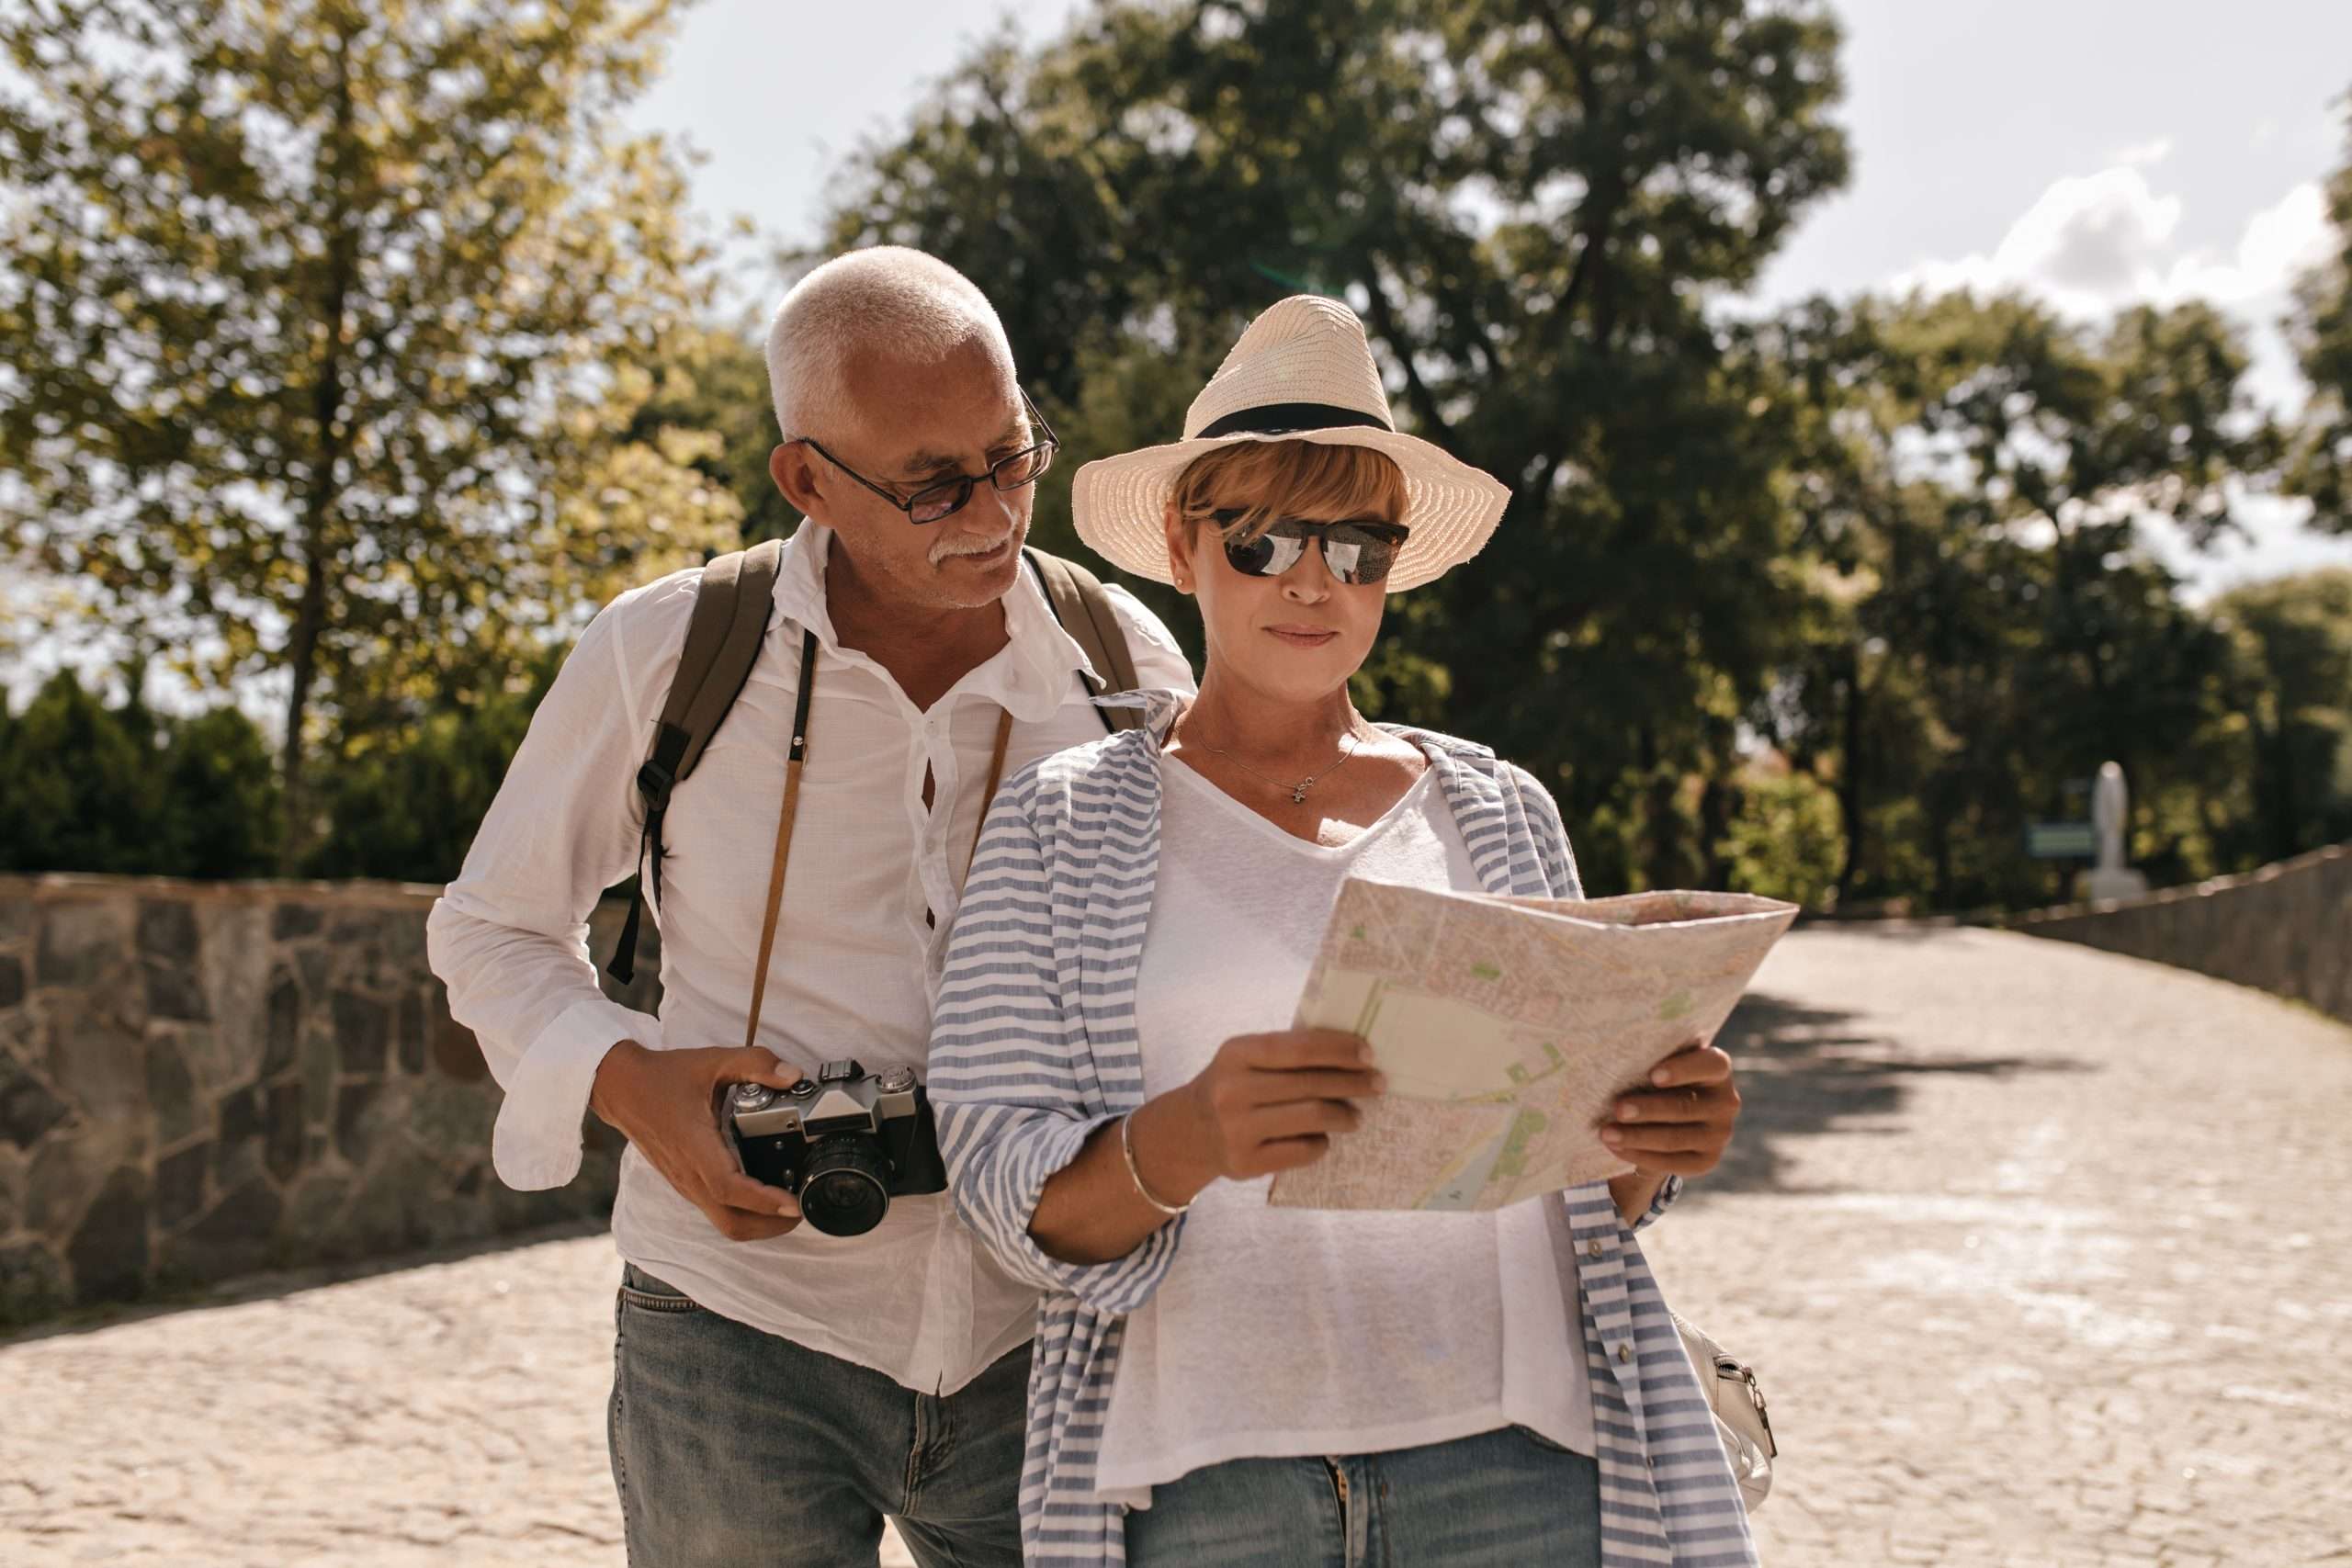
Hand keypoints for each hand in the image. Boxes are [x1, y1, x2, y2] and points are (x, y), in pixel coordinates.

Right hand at [590, 1041, 805, 1239]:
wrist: (620, 1088)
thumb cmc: (664, 1077)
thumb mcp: (713, 1061)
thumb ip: (755, 1064)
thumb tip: (793, 1075)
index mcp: (695, 1147)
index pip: (730, 1189)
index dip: (764, 1202)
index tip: (794, 1204)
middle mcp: (689, 1174)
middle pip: (731, 1222)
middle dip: (770, 1226)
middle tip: (802, 1209)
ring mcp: (685, 1183)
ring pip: (724, 1221)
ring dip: (758, 1223)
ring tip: (789, 1206)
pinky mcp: (684, 1183)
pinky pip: (716, 1210)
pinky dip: (743, 1212)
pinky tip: (763, 1195)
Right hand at [1169, 1028, 1384, 1189]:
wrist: (1190, 1132)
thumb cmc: (1234, 1086)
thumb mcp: (1246, 1059)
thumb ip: (1286, 1053)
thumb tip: (1351, 1053)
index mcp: (1236, 1053)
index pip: (1298, 1048)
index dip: (1338, 1049)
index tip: (1369, 1053)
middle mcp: (1232, 1090)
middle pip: (1310, 1084)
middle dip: (1353, 1082)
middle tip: (1378, 1084)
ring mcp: (1237, 1129)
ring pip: (1312, 1118)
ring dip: (1345, 1115)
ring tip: (1357, 1116)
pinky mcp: (1245, 1162)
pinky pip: (1302, 1150)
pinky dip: (1322, 1143)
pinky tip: (1325, 1138)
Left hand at [1601, 1040, 1740, 1177]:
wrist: (1666, 1115)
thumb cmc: (1657, 1077)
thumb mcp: (1660, 1062)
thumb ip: (1651, 1059)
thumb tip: (1614, 1061)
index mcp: (1717, 1069)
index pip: (1711, 1065)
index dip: (1682, 1070)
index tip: (1653, 1075)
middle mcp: (1726, 1102)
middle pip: (1684, 1107)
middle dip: (1647, 1109)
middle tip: (1617, 1109)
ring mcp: (1719, 1134)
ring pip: (1674, 1138)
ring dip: (1637, 1137)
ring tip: (1607, 1133)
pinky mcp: (1707, 1160)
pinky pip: (1671, 1162)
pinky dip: (1639, 1155)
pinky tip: (1616, 1148)